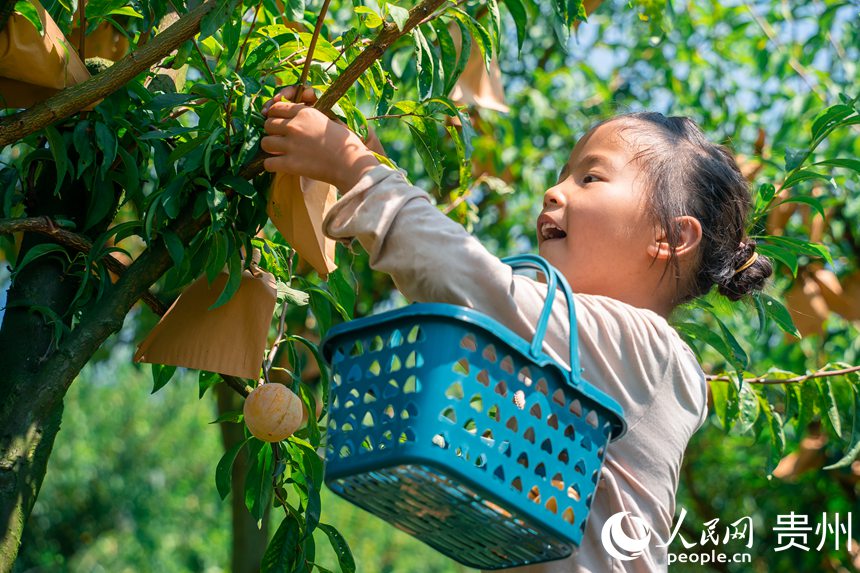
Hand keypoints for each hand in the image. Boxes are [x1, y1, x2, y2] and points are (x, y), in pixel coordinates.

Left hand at [263, 85, 386, 155]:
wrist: (351, 164)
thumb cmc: (346, 143)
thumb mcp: (328, 120)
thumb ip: (310, 117)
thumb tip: (297, 118)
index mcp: (304, 113)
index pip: (276, 108)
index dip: (275, 115)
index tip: (279, 123)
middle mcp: (294, 126)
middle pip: (268, 124)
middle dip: (272, 131)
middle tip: (280, 139)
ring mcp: (290, 145)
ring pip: (265, 142)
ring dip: (270, 147)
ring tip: (279, 152)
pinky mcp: (289, 164)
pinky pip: (268, 163)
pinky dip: (271, 165)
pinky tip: (279, 165)